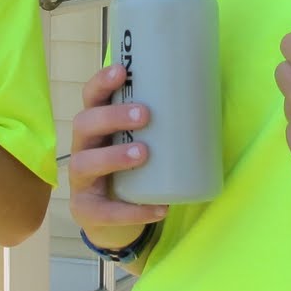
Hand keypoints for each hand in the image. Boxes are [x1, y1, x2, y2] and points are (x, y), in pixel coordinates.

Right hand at [67, 64, 168, 251]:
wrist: (114, 220)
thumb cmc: (132, 171)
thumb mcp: (142, 144)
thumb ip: (161, 126)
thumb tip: (209, 99)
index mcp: (97, 127)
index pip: (91, 98)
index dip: (101, 83)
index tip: (122, 70)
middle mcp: (83, 149)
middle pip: (84, 124)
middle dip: (112, 116)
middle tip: (145, 114)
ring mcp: (81, 181)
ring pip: (84, 163)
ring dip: (114, 156)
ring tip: (143, 153)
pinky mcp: (87, 210)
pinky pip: (106, 211)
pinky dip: (132, 211)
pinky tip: (158, 208)